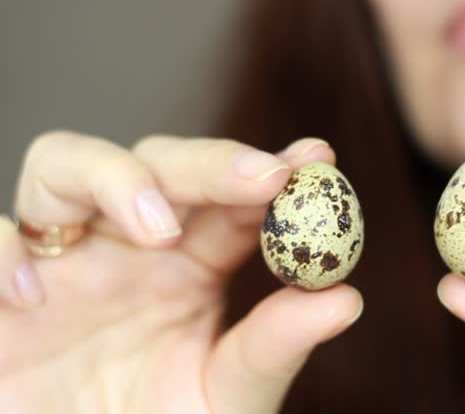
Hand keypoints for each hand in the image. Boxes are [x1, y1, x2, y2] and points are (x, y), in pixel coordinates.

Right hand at [0, 131, 362, 412]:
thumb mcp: (228, 395)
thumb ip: (275, 347)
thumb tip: (346, 299)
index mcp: (191, 264)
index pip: (232, 197)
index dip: (273, 168)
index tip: (318, 158)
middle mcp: (128, 246)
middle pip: (158, 162)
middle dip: (209, 163)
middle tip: (261, 178)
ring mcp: (61, 259)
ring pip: (64, 165)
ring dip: (113, 180)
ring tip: (154, 233)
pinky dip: (1, 254)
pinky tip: (33, 297)